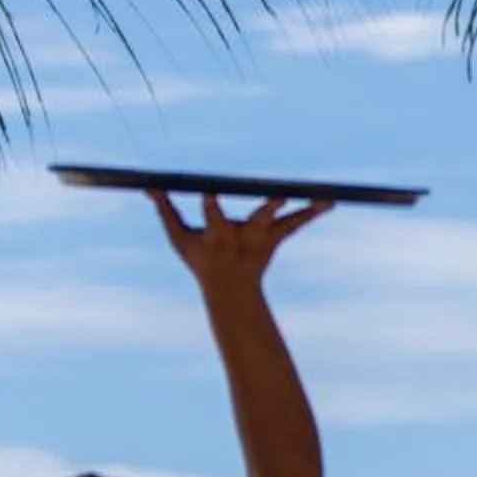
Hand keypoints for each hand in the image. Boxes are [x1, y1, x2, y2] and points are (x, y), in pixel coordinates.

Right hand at [151, 191, 332, 296]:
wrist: (229, 289)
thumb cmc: (200, 260)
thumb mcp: (179, 238)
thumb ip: (165, 210)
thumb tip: (147, 187)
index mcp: (217, 237)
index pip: (212, 218)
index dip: (211, 206)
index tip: (210, 191)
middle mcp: (243, 239)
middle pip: (256, 222)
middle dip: (267, 211)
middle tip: (279, 199)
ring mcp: (262, 240)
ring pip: (284, 223)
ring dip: (302, 212)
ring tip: (324, 201)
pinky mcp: (276, 238)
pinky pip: (296, 223)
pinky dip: (312, 212)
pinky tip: (330, 202)